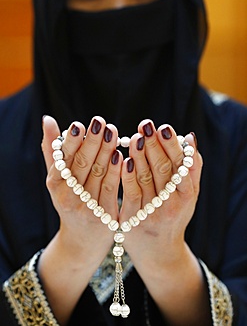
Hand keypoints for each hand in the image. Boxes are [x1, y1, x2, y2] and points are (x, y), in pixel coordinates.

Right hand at [42, 115, 121, 271]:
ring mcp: (87, 207)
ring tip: (112, 131)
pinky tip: (122, 155)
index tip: (79, 125)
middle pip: (82, 164)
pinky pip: (112, 188)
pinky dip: (117, 171)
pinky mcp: (105, 215)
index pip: (63, 159)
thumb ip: (53, 149)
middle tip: (100, 122)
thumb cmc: (70, 200)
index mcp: (55, 184)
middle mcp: (67, 197)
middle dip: (92, 141)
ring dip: (106, 151)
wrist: (82, 240)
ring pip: (99, 173)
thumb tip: (48, 119)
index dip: (71, 141)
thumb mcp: (58, 178)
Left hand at [120, 119, 201, 272]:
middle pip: (163, 169)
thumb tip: (189, 138)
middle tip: (146, 126)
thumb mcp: (188, 194)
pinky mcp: (132, 219)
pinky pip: (129, 193)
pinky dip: (127, 175)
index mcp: (187, 195)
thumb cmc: (173, 214)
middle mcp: (172, 205)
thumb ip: (191, 168)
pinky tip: (123, 159)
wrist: (158, 251)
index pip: (181, 166)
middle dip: (154, 145)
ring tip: (136, 137)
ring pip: (145, 179)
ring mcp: (151, 213)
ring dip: (140, 156)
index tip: (164, 128)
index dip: (172, 146)